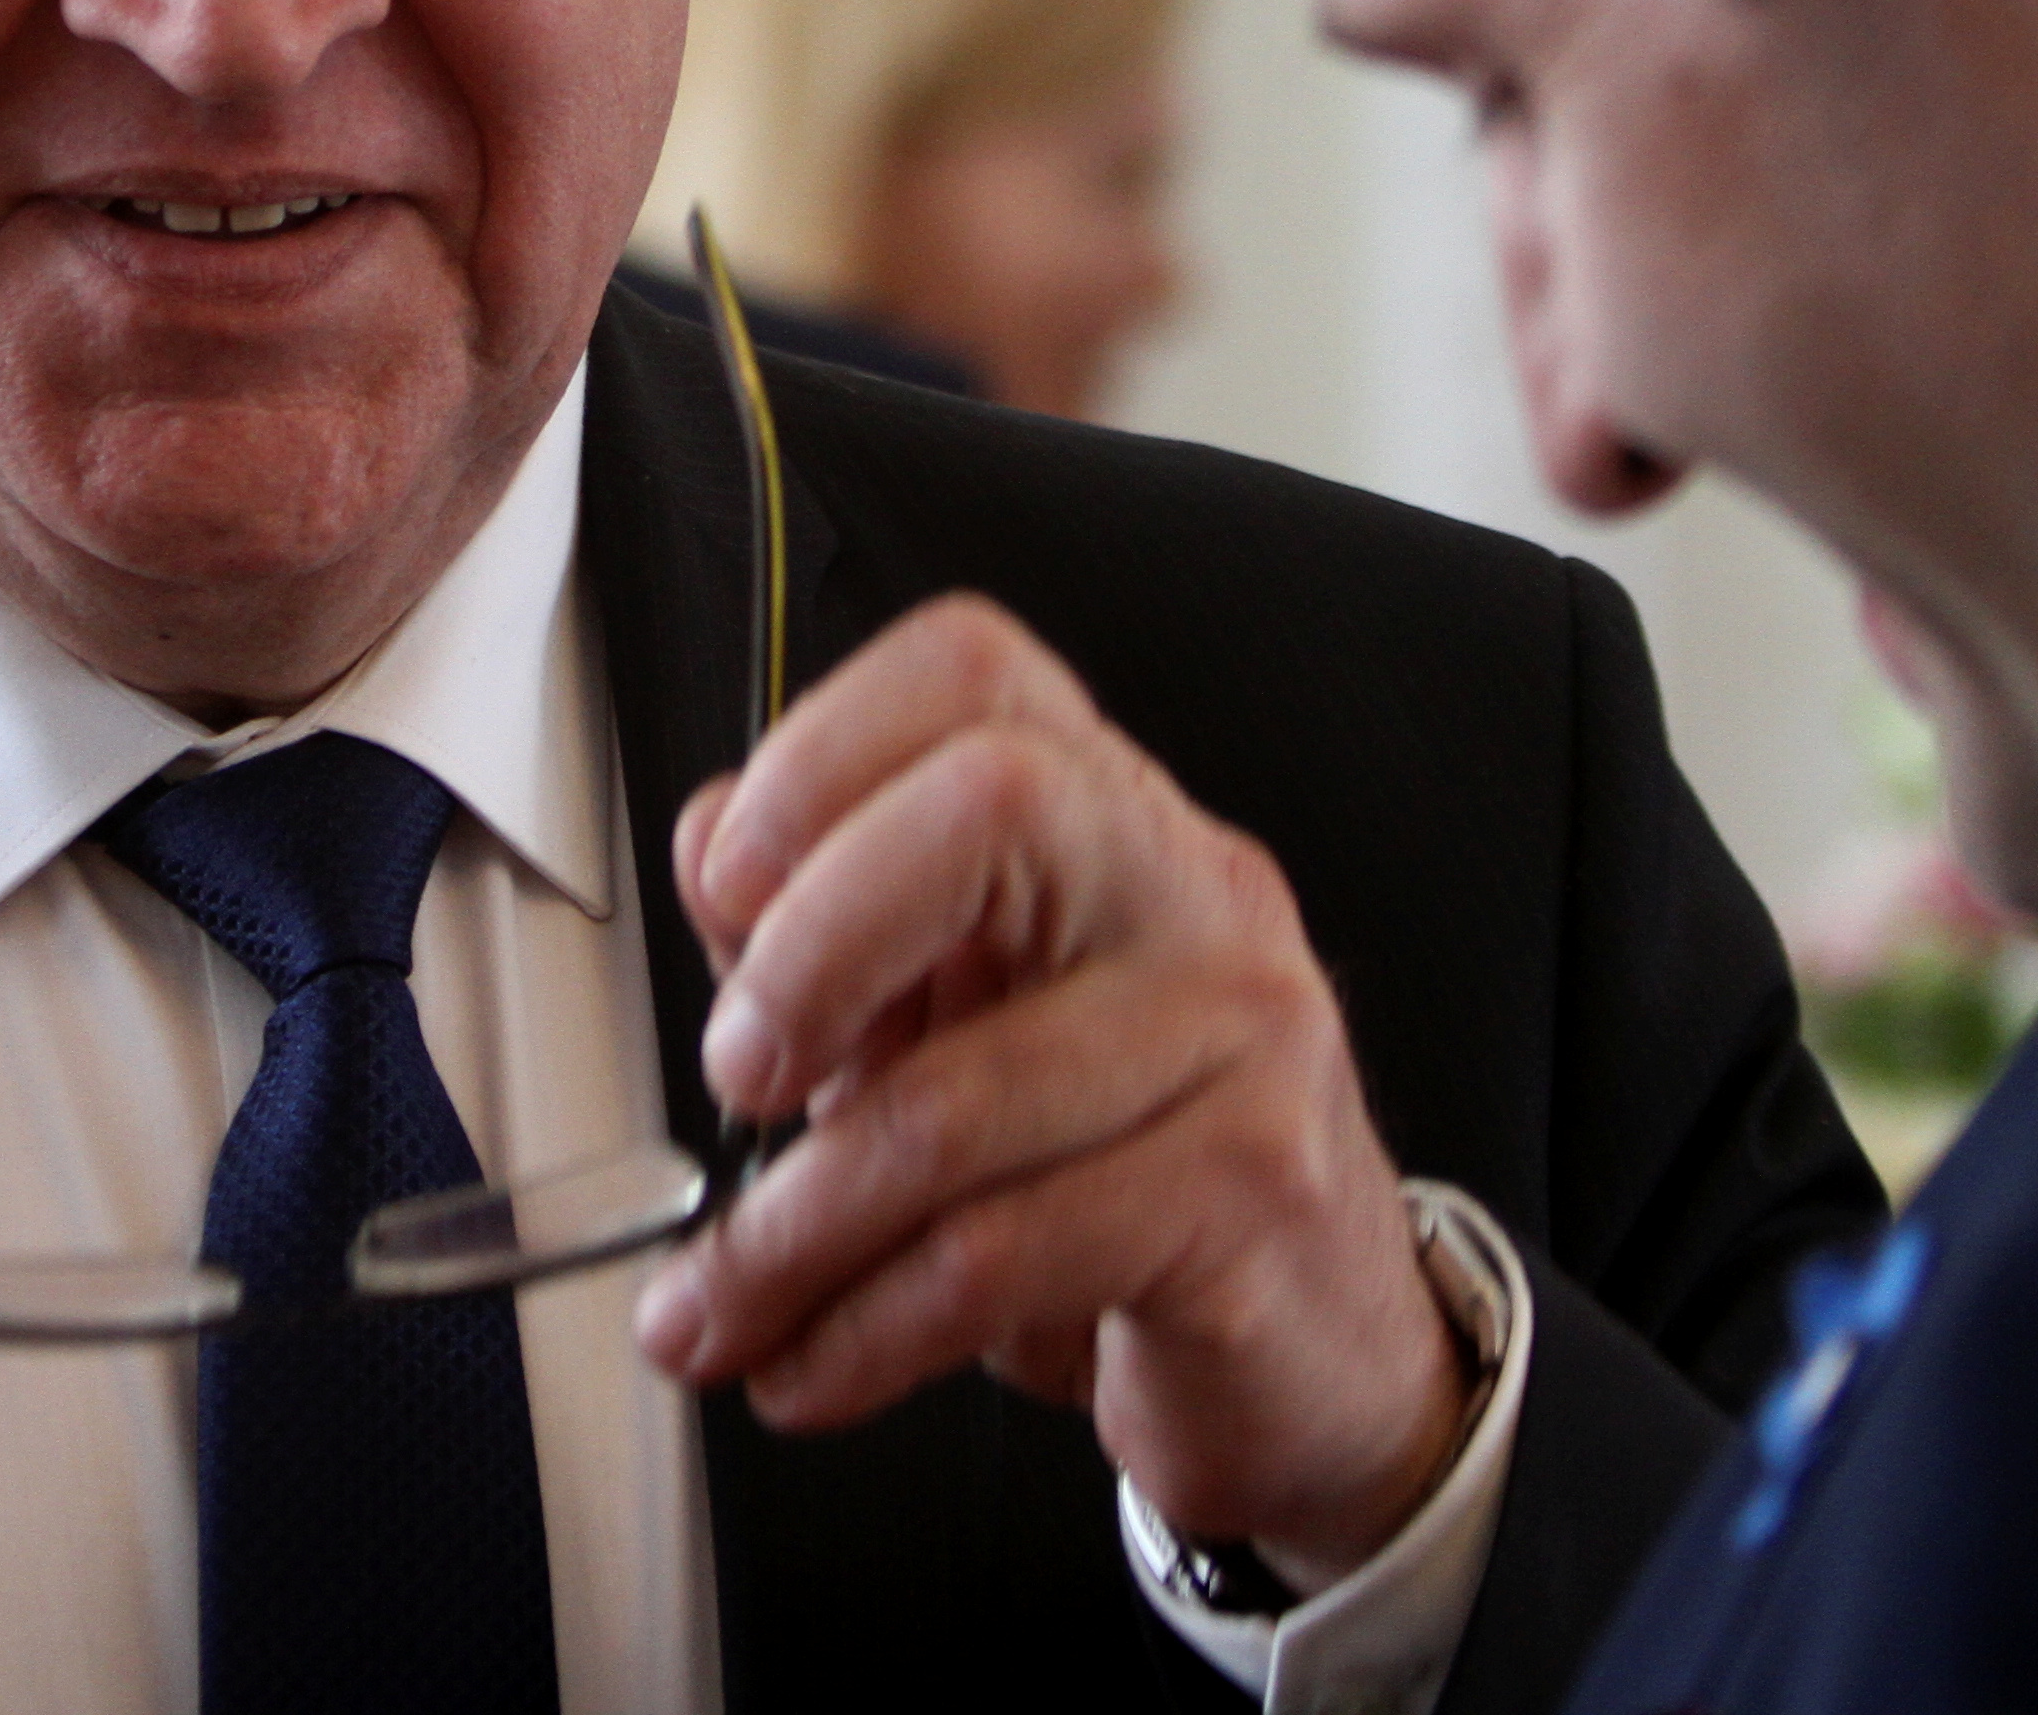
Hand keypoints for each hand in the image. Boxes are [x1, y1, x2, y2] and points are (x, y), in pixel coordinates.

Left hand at [628, 597, 1467, 1585]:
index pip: (968, 672)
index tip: (729, 894)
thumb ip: (828, 931)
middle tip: (740, 1076)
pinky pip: (1010, 1250)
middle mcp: (1187, 887)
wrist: (1324, 1345)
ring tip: (719, 1302)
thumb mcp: (955, 1027)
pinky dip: (870, 1329)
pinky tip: (814, 1364)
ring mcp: (1243, 1030)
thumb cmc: (1114, 1166)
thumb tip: (713, 851)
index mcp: (1100, 812)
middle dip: (815, 947)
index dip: (818, 758)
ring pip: (965, 1099)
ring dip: (794, 1232)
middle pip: (993, 806)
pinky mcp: (1252, 1192)